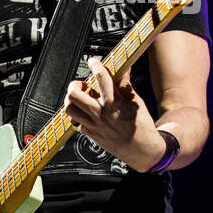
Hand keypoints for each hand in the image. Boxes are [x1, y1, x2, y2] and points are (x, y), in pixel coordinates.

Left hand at [63, 57, 165, 172]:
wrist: (143, 150)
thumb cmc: (142, 128)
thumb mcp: (136, 102)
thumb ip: (125, 85)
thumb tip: (123, 69)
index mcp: (114, 103)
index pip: (100, 78)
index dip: (95, 65)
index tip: (93, 62)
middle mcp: (101, 114)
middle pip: (74, 93)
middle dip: (76, 84)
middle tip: (83, 84)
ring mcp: (94, 125)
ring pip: (70, 108)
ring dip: (72, 99)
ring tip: (81, 98)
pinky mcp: (91, 134)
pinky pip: (76, 122)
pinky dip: (78, 114)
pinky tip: (86, 112)